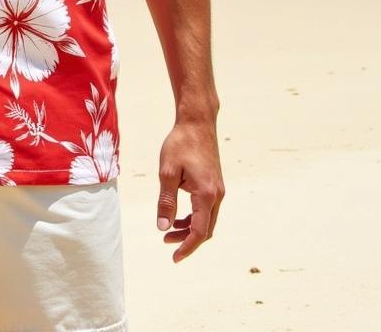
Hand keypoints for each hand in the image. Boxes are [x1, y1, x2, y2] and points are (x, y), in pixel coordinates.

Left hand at [156, 118, 224, 262]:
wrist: (197, 123)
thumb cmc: (180, 144)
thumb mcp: (167, 172)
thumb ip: (166, 201)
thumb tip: (162, 227)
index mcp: (206, 195)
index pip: (199, 231)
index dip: (186, 247)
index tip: (174, 258)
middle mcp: (217, 196)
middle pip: (205, 229)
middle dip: (187, 240)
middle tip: (166, 244)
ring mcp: (218, 190)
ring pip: (207, 220)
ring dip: (190, 229)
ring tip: (169, 231)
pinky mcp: (215, 184)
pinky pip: (207, 209)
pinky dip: (194, 217)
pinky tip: (179, 216)